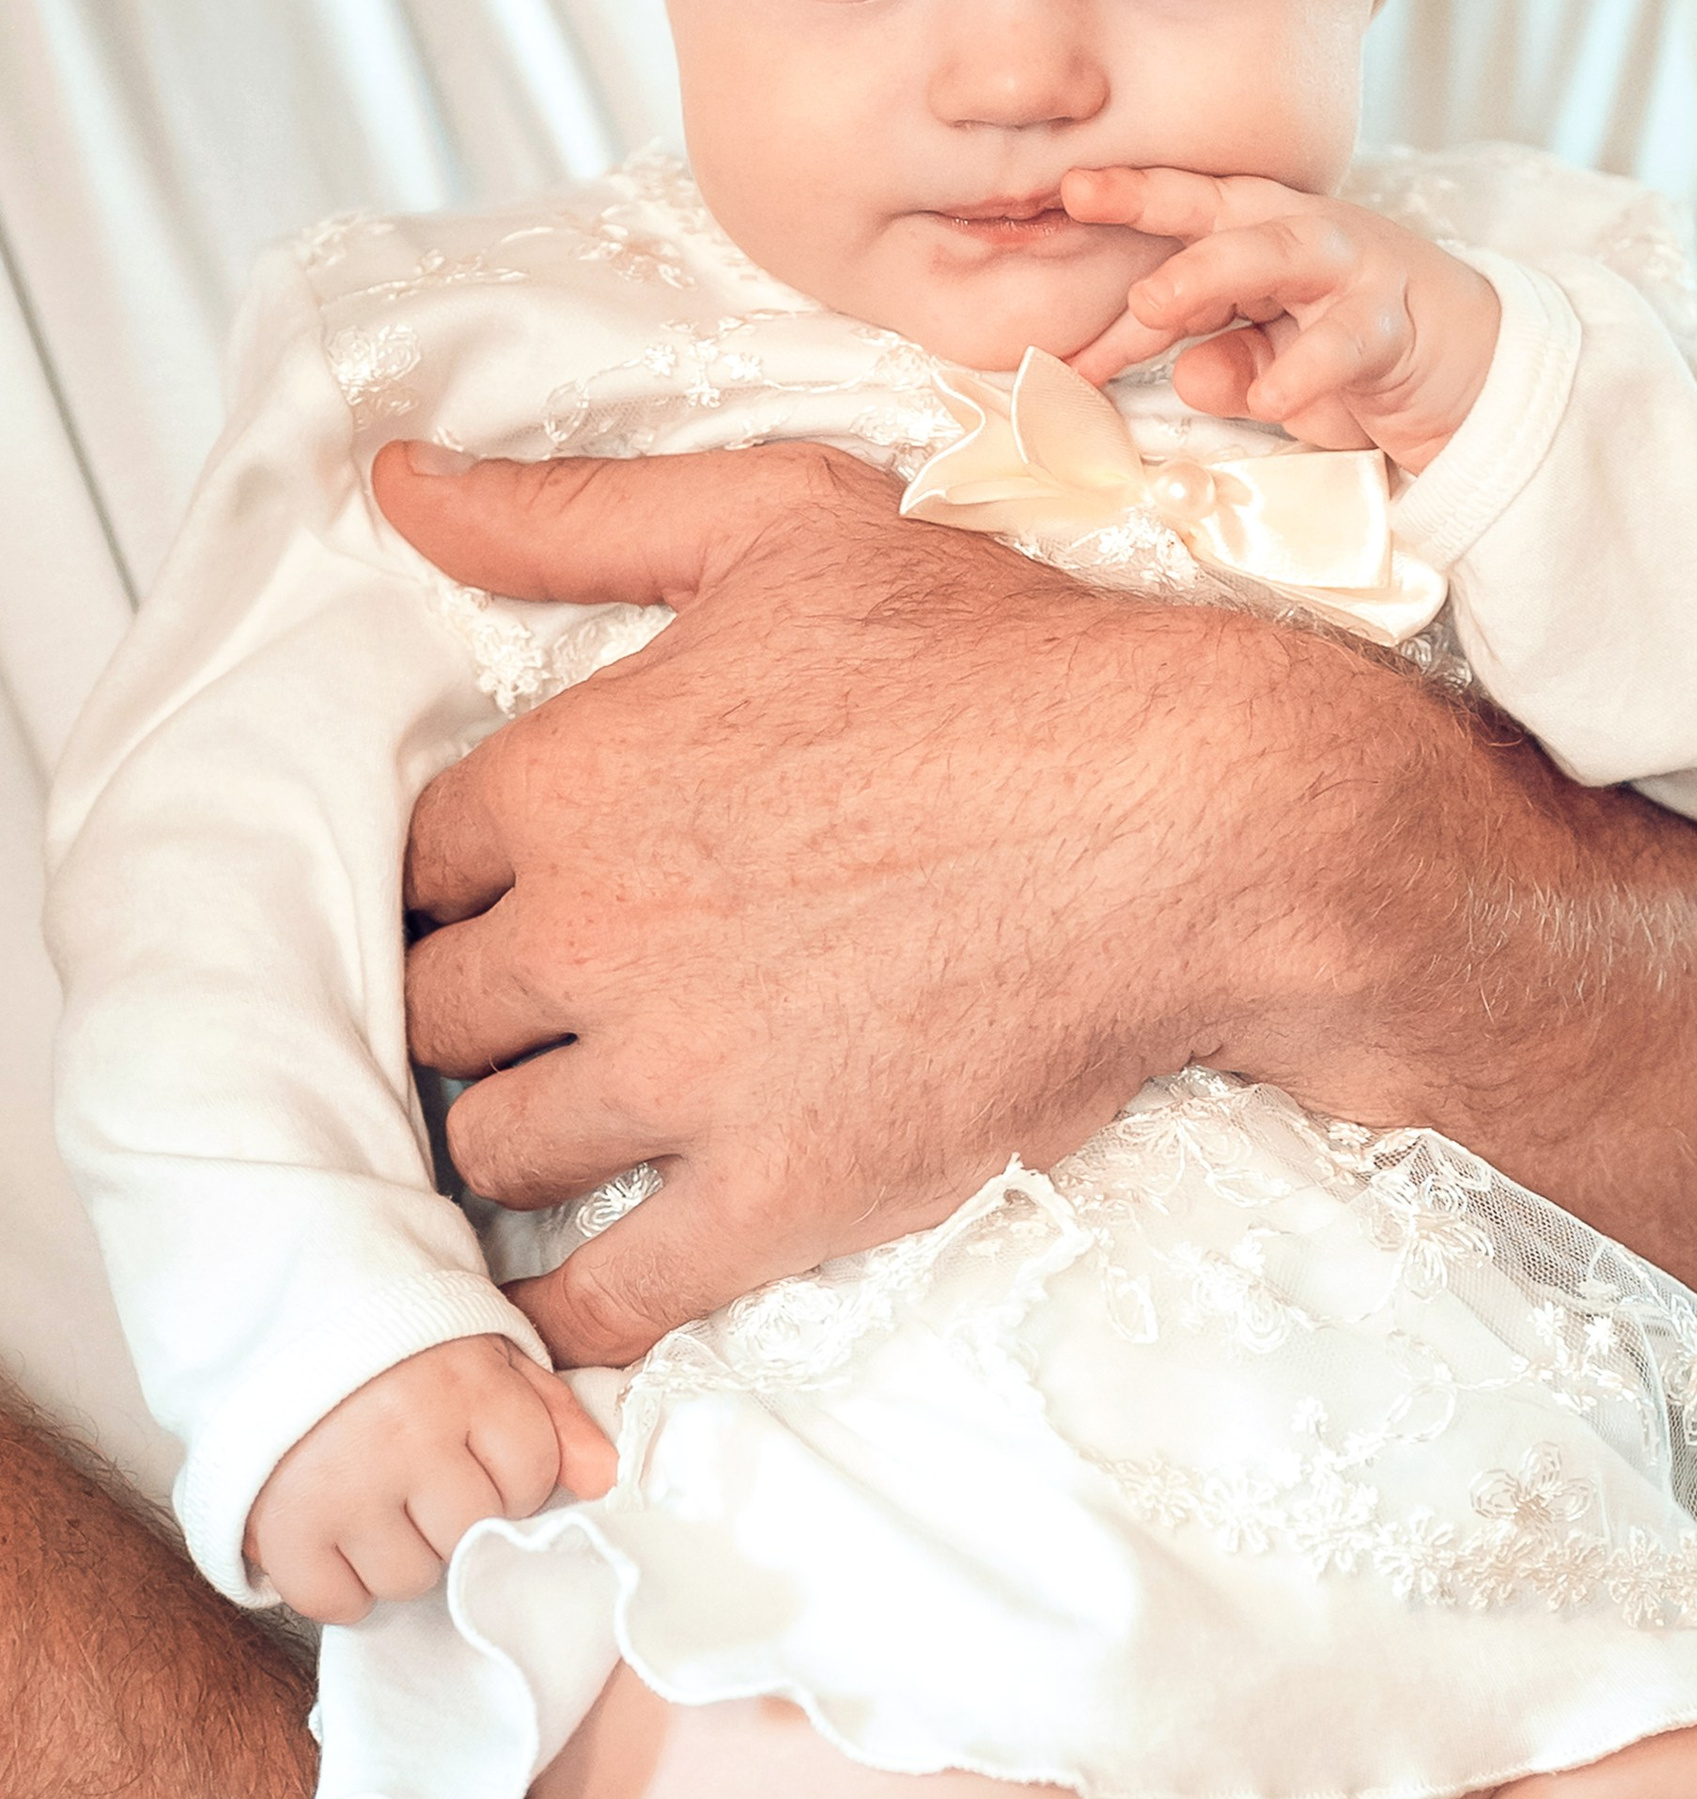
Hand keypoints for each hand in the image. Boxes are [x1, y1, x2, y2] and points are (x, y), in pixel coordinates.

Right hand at [245, 1334, 615, 1623]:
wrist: (268, 1326)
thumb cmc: (394, 1352)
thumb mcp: (485, 1356)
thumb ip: (552, 1414)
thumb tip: (606, 1479)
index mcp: (465, 1386)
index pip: (531, 1478)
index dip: (509, 1476)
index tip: (472, 1453)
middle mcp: (406, 1435)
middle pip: (472, 1535)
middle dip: (453, 1518)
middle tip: (417, 1481)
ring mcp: (343, 1485)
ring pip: (410, 1577)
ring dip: (398, 1554)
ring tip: (372, 1502)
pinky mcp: (282, 1527)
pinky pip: (336, 1602)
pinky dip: (338, 1585)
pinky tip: (334, 1536)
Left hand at [382, 434, 1439, 1367]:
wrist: (1193, 823)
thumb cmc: (1011, 662)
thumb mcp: (786, 525)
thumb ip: (575, 517)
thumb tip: (402, 487)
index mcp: (572, 771)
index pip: (413, 864)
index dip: (457, 890)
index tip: (503, 909)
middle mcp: (595, 929)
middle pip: (432, 1015)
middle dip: (476, 1018)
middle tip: (538, 1022)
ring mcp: (680, 1075)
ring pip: (497, 1148)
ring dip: (523, 1142)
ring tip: (573, 1134)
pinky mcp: (778, 1194)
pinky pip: (607, 1293)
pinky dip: (568, 1311)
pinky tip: (568, 1303)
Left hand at [1063, 166, 1500, 469]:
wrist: (1477, 376)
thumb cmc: (1361, 360)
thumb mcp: (1276, 369)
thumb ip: (1226, 365)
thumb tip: (1186, 375)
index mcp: (1267, 236)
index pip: (1187, 212)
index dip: (1125, 200)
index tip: (1060, 193)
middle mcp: (1306, 236)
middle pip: (1224, 207)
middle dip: (1153, 201)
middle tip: (1082, 205)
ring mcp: (1356, 272)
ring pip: (1282, 252)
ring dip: (1212, 271)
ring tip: (1153, 303)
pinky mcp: (1397, 324)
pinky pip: (1346, 341)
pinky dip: (1305, 368)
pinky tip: (1271, 399)